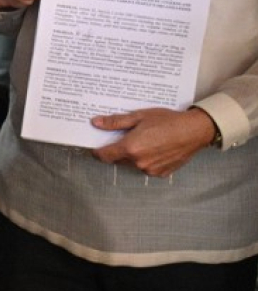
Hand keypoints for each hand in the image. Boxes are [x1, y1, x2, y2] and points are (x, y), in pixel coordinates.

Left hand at [89, 106, 214, 177]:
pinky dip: (146, 160)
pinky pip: (146, 168)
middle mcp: (138, 162)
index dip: (98, 151)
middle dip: (118, 150)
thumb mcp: (139, 116)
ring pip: (132, 164)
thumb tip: (95, 123)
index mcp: (130, 148)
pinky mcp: (161, 173)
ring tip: (144, 141)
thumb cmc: (167, 121)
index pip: (104, 156)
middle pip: (118, 160)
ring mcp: (150, 170)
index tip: (97, 146)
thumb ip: (116, 122)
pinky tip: (155, 149)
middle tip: (125, 138)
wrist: (194, 131)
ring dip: (133, 156)